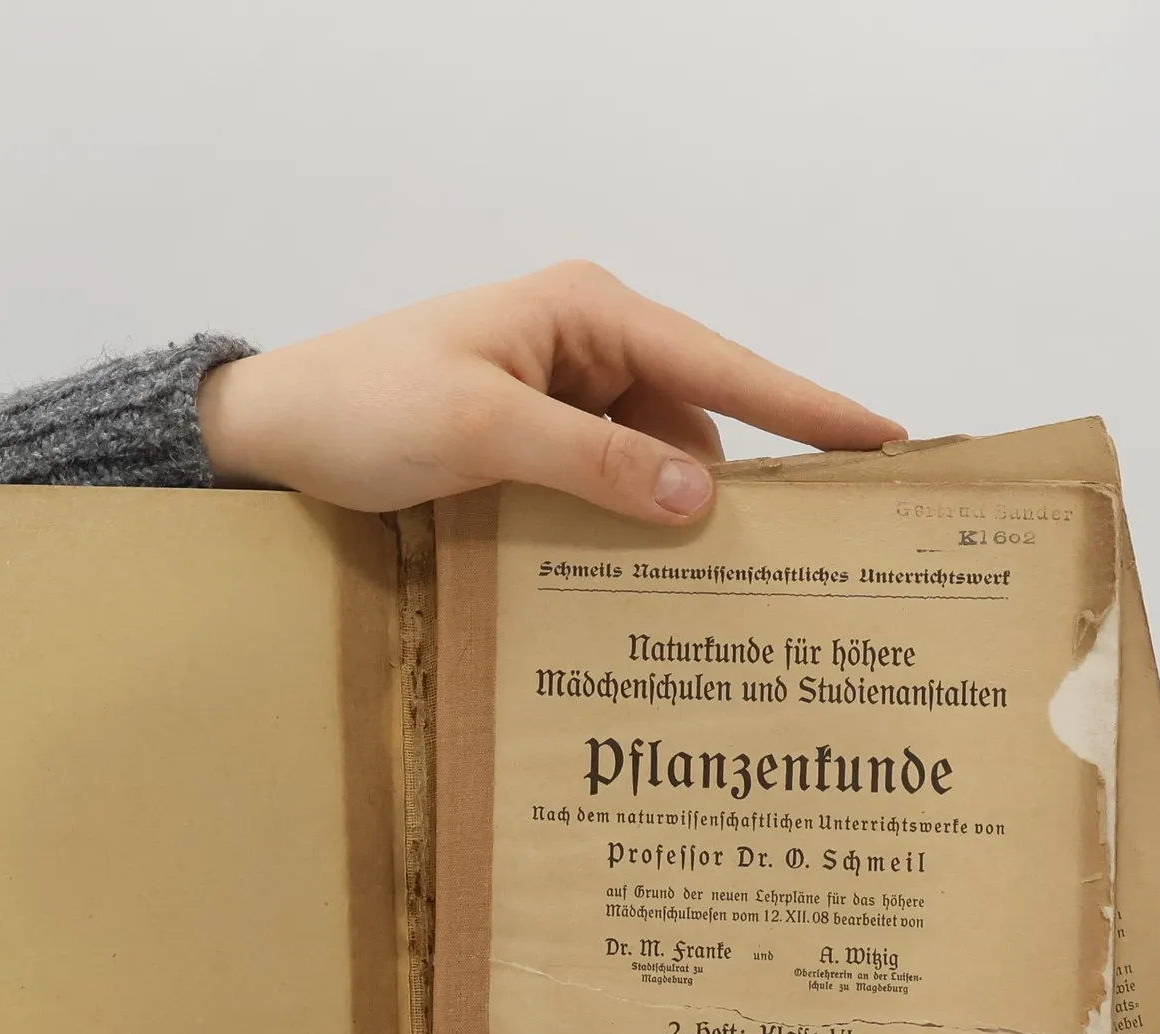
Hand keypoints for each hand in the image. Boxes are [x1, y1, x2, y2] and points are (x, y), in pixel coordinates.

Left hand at [197, 260, 903, 525]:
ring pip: (654, 463)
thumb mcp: (482, 431)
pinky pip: (607, 485)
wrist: (276, 432)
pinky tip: (633, 581)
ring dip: (669, 520)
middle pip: (697, 419)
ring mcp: (561, 398)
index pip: (720, 363)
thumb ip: (592, 460)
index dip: (806, 406)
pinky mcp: (535, 444)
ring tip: (707, 592)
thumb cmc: (366, 408)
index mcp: (586, 315)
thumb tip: (700, 493)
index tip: (884, 441)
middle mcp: (587, 347)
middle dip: (734, 484)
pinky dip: (621, 527)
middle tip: (795, 560)